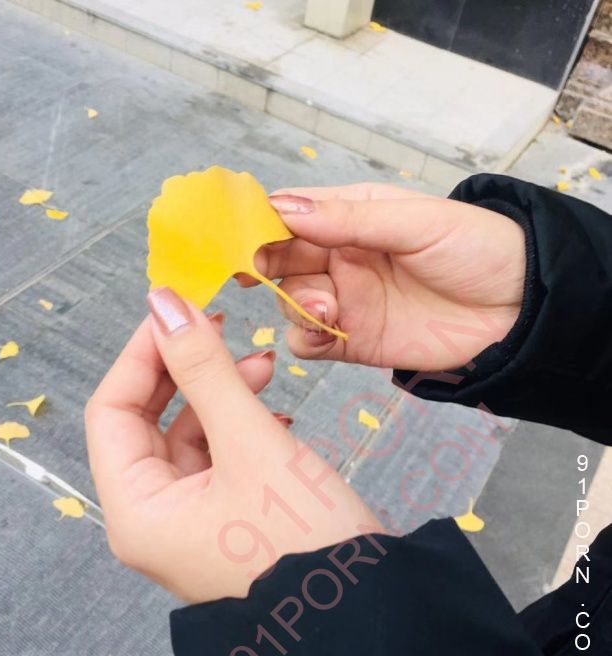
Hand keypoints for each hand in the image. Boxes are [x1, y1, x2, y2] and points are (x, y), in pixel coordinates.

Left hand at [85, 287, 381, 602]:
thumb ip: (204, 370)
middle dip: (184, 369)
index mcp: (137, 511)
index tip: (176, 309)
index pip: (111, 411)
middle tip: (219, 327)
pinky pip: (218, 455)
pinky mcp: (225, 517)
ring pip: (188, 433)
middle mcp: (153, 518)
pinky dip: (239, 423)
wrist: (368, 616)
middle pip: (148, 420)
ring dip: (218, 392)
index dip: (141, 353)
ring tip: (263, 364)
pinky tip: (272, 408)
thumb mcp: (252, 444)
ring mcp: (190, 520)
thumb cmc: (305, 541)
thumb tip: (164, 304)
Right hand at [243, 183, 524, 370]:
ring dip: (296, 303)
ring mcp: (346, 301)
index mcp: (353, 216)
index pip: (293, 215)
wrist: (521, 310)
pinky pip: (311, 341)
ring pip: (291, 301)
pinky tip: (324, 329)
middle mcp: (341, 258)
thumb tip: (283, 208)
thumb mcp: (416, 221)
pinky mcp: (354, 340)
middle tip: (258, 270)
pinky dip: (306, 338)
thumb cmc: (478, 248)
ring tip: (330, 306)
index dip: (262, 222)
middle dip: (267, 264)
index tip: (239, 232)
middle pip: (282, 260)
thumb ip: (350, 218)